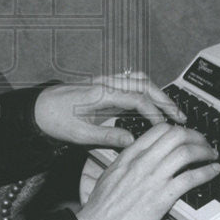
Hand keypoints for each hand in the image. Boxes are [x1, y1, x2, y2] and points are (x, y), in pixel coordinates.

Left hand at [33, 71, 186, 148]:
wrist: (38, 107)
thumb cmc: (56, 119)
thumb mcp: (79, 134)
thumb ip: (107, 136)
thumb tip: (132, 139)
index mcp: (102, 94)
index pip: (137, 99)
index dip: (154, 113)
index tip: (165, 127)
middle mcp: (106, 83)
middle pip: (144, 85)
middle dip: (165, 100)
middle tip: (180, 116)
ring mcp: (106, 82)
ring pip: (139, 80)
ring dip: (158, 92)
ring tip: (172, 109)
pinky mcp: (104, 85)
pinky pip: (131, 81)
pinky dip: (146, 89)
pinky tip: (154, 102)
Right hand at [75, 123, 219, 219]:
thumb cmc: (99, 208)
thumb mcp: (110, 175)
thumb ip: (127, 163)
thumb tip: (141, 161)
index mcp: (129, 155)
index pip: (159, 130)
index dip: (178, 130)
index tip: (186, 136)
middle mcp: (142, 162)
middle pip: (176, 135)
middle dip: (196, 136)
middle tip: (204, 143)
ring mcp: (153, 178)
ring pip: (186, 152)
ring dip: (204, 151)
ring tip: (211, 156)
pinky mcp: (162, 197)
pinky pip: (190, 178)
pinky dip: (206, 172)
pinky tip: (213, 172)